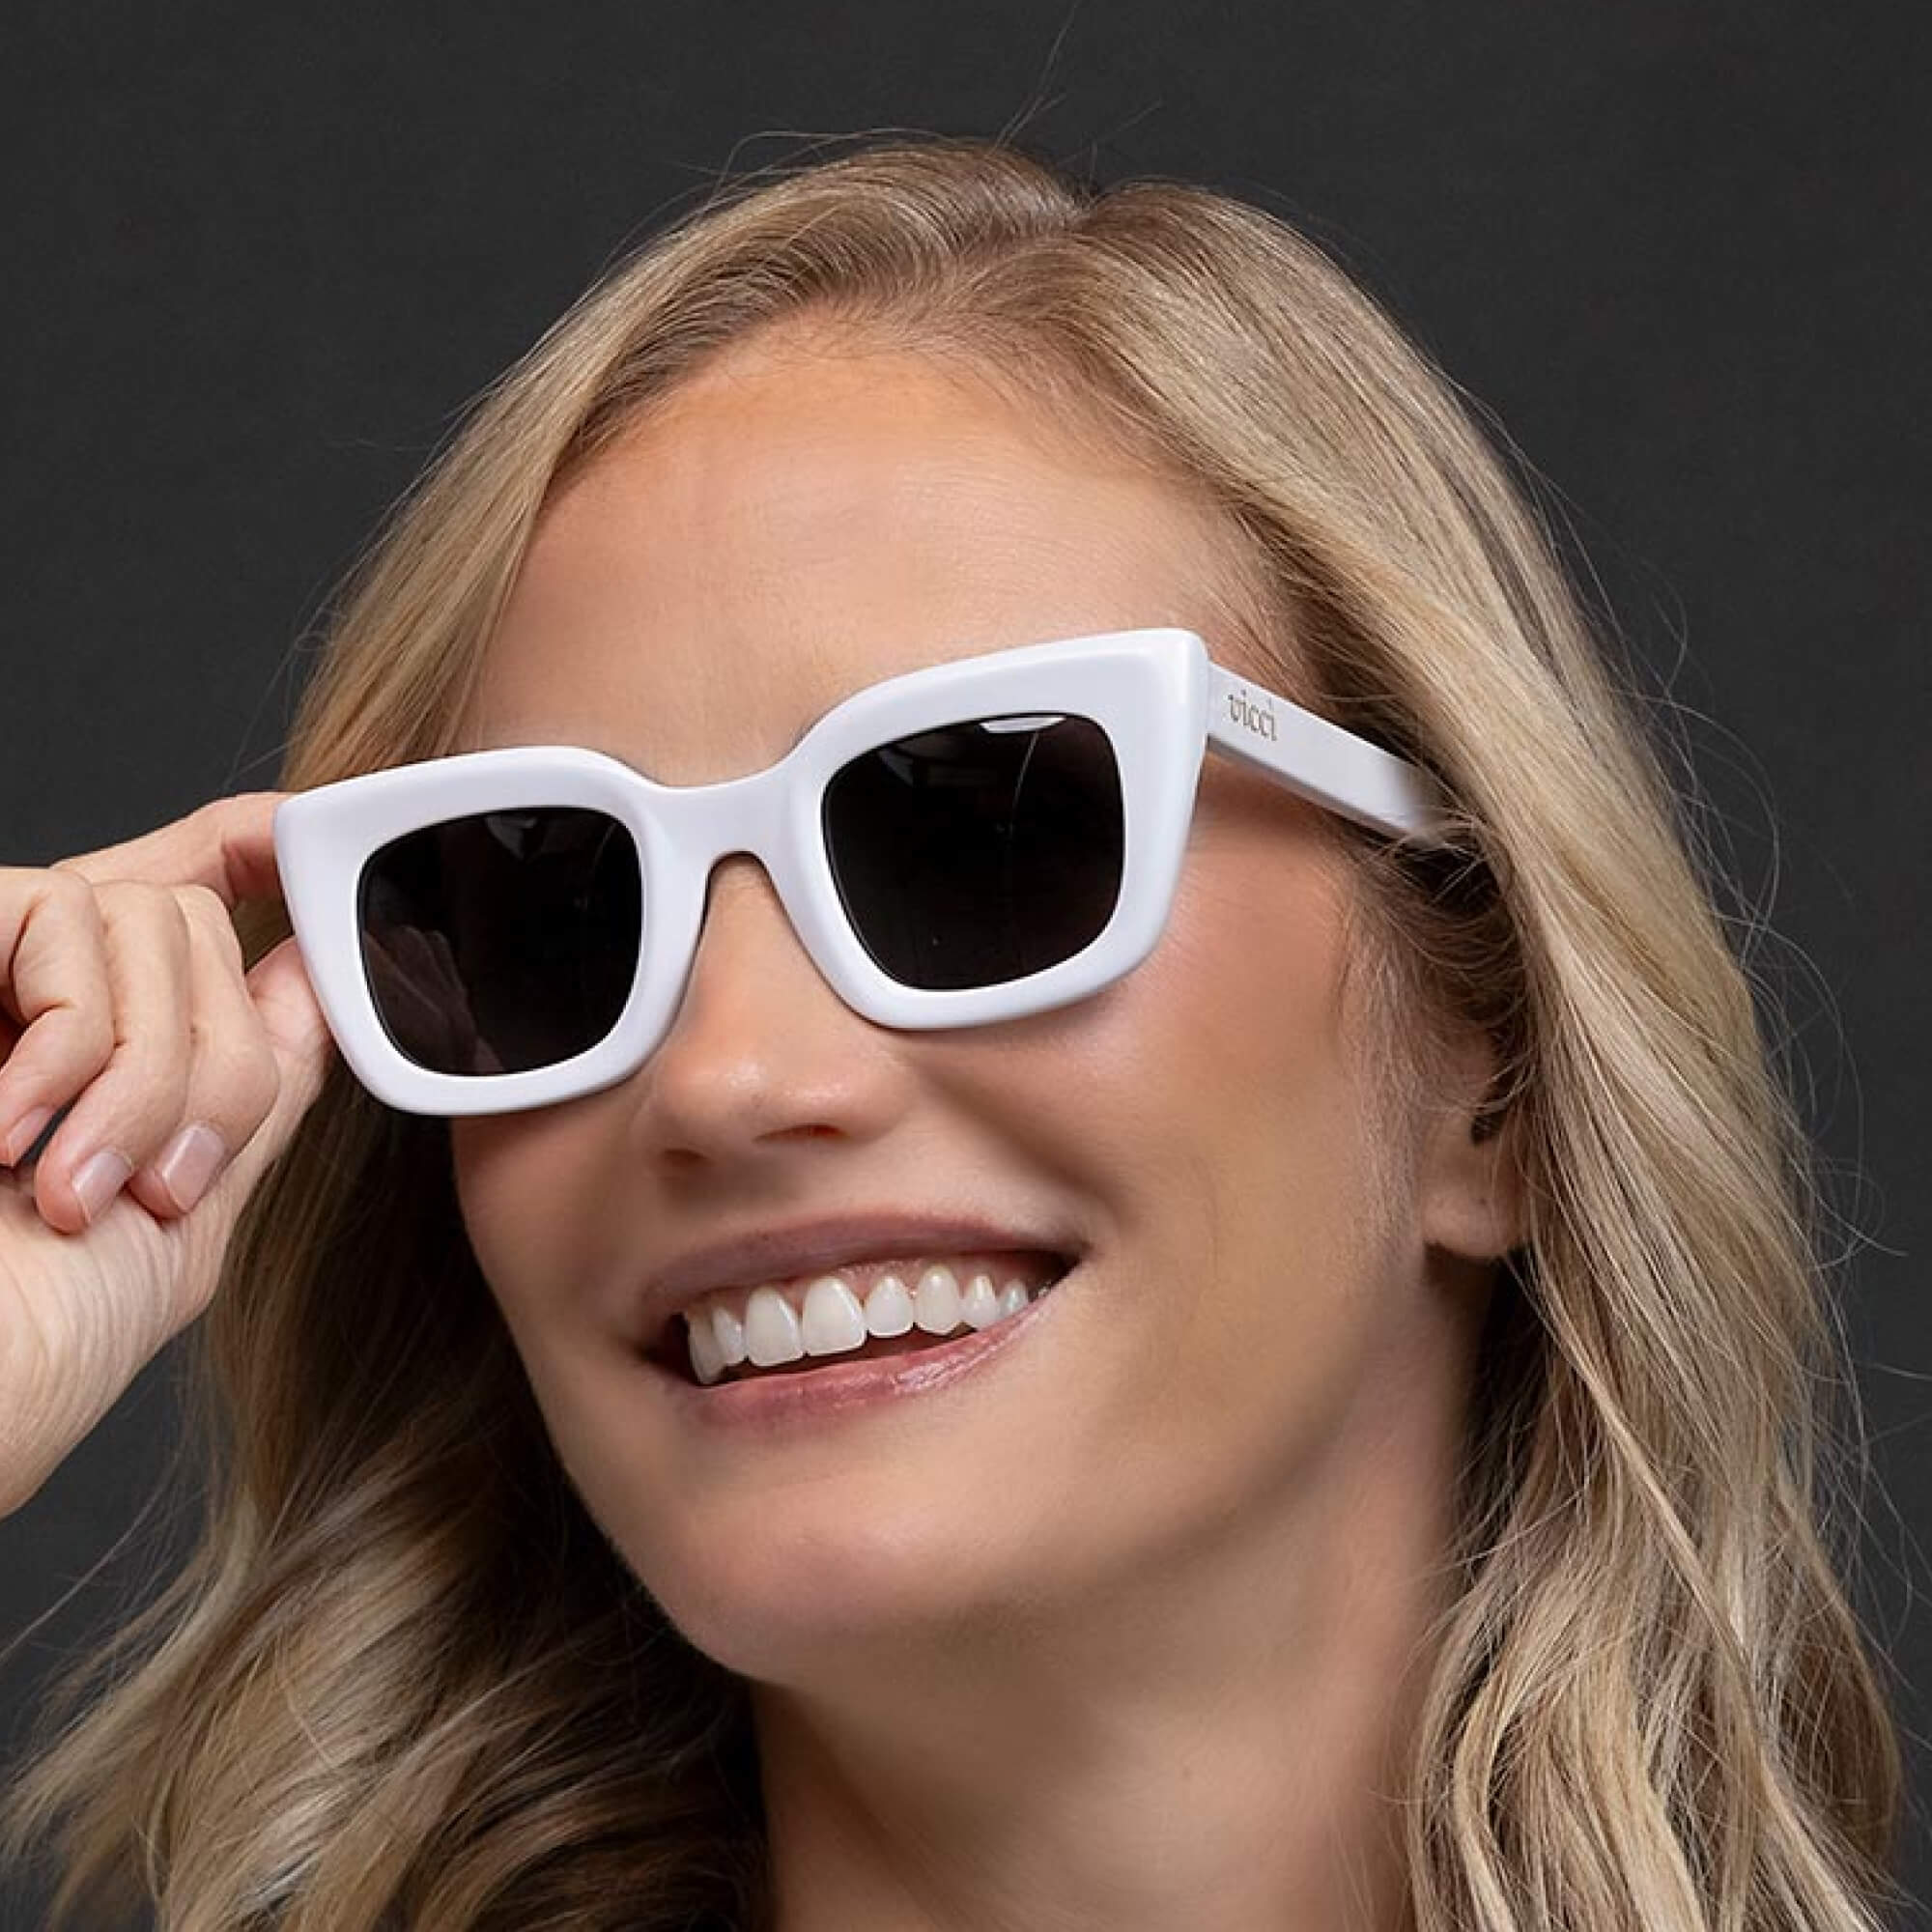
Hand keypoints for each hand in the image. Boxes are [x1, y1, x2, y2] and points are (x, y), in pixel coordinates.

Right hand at [0, 793, 334, 1515]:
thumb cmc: (41, 1337)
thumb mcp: (190, 1209)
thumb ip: (255, 1084)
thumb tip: (321, 975)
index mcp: (113, 1041)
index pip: (202, 890)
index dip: (267, 850)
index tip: (320, 843)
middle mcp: (41, 989)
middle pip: (203, 925)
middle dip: (220, 1063)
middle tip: (160, 1185)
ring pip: (155, 920)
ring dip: (150, 1073)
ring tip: (74, 1184)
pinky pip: (68, 919)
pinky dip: (75, 1046)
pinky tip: (8, 1132)